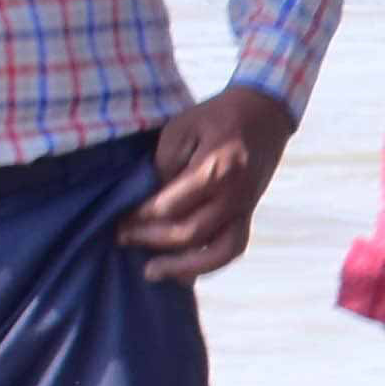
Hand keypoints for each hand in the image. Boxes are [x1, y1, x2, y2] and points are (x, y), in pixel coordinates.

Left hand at [118, 85, 299, 281]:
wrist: (264, 113)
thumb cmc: (217, 116)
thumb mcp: (182, 128)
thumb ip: (165, 164)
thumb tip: (151, 199)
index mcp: (217, 168)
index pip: (171, 205)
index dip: (141, 217)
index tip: (120, 218)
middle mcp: (235, 195)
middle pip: (191, 232)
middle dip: (151, 239)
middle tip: (123, 238)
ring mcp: (246, 208)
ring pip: (219, 251)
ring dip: (184, 266)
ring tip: (153, 272)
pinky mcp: (249, 214)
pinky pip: (233, 248)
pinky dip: (209, 265)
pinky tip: (184, 272)